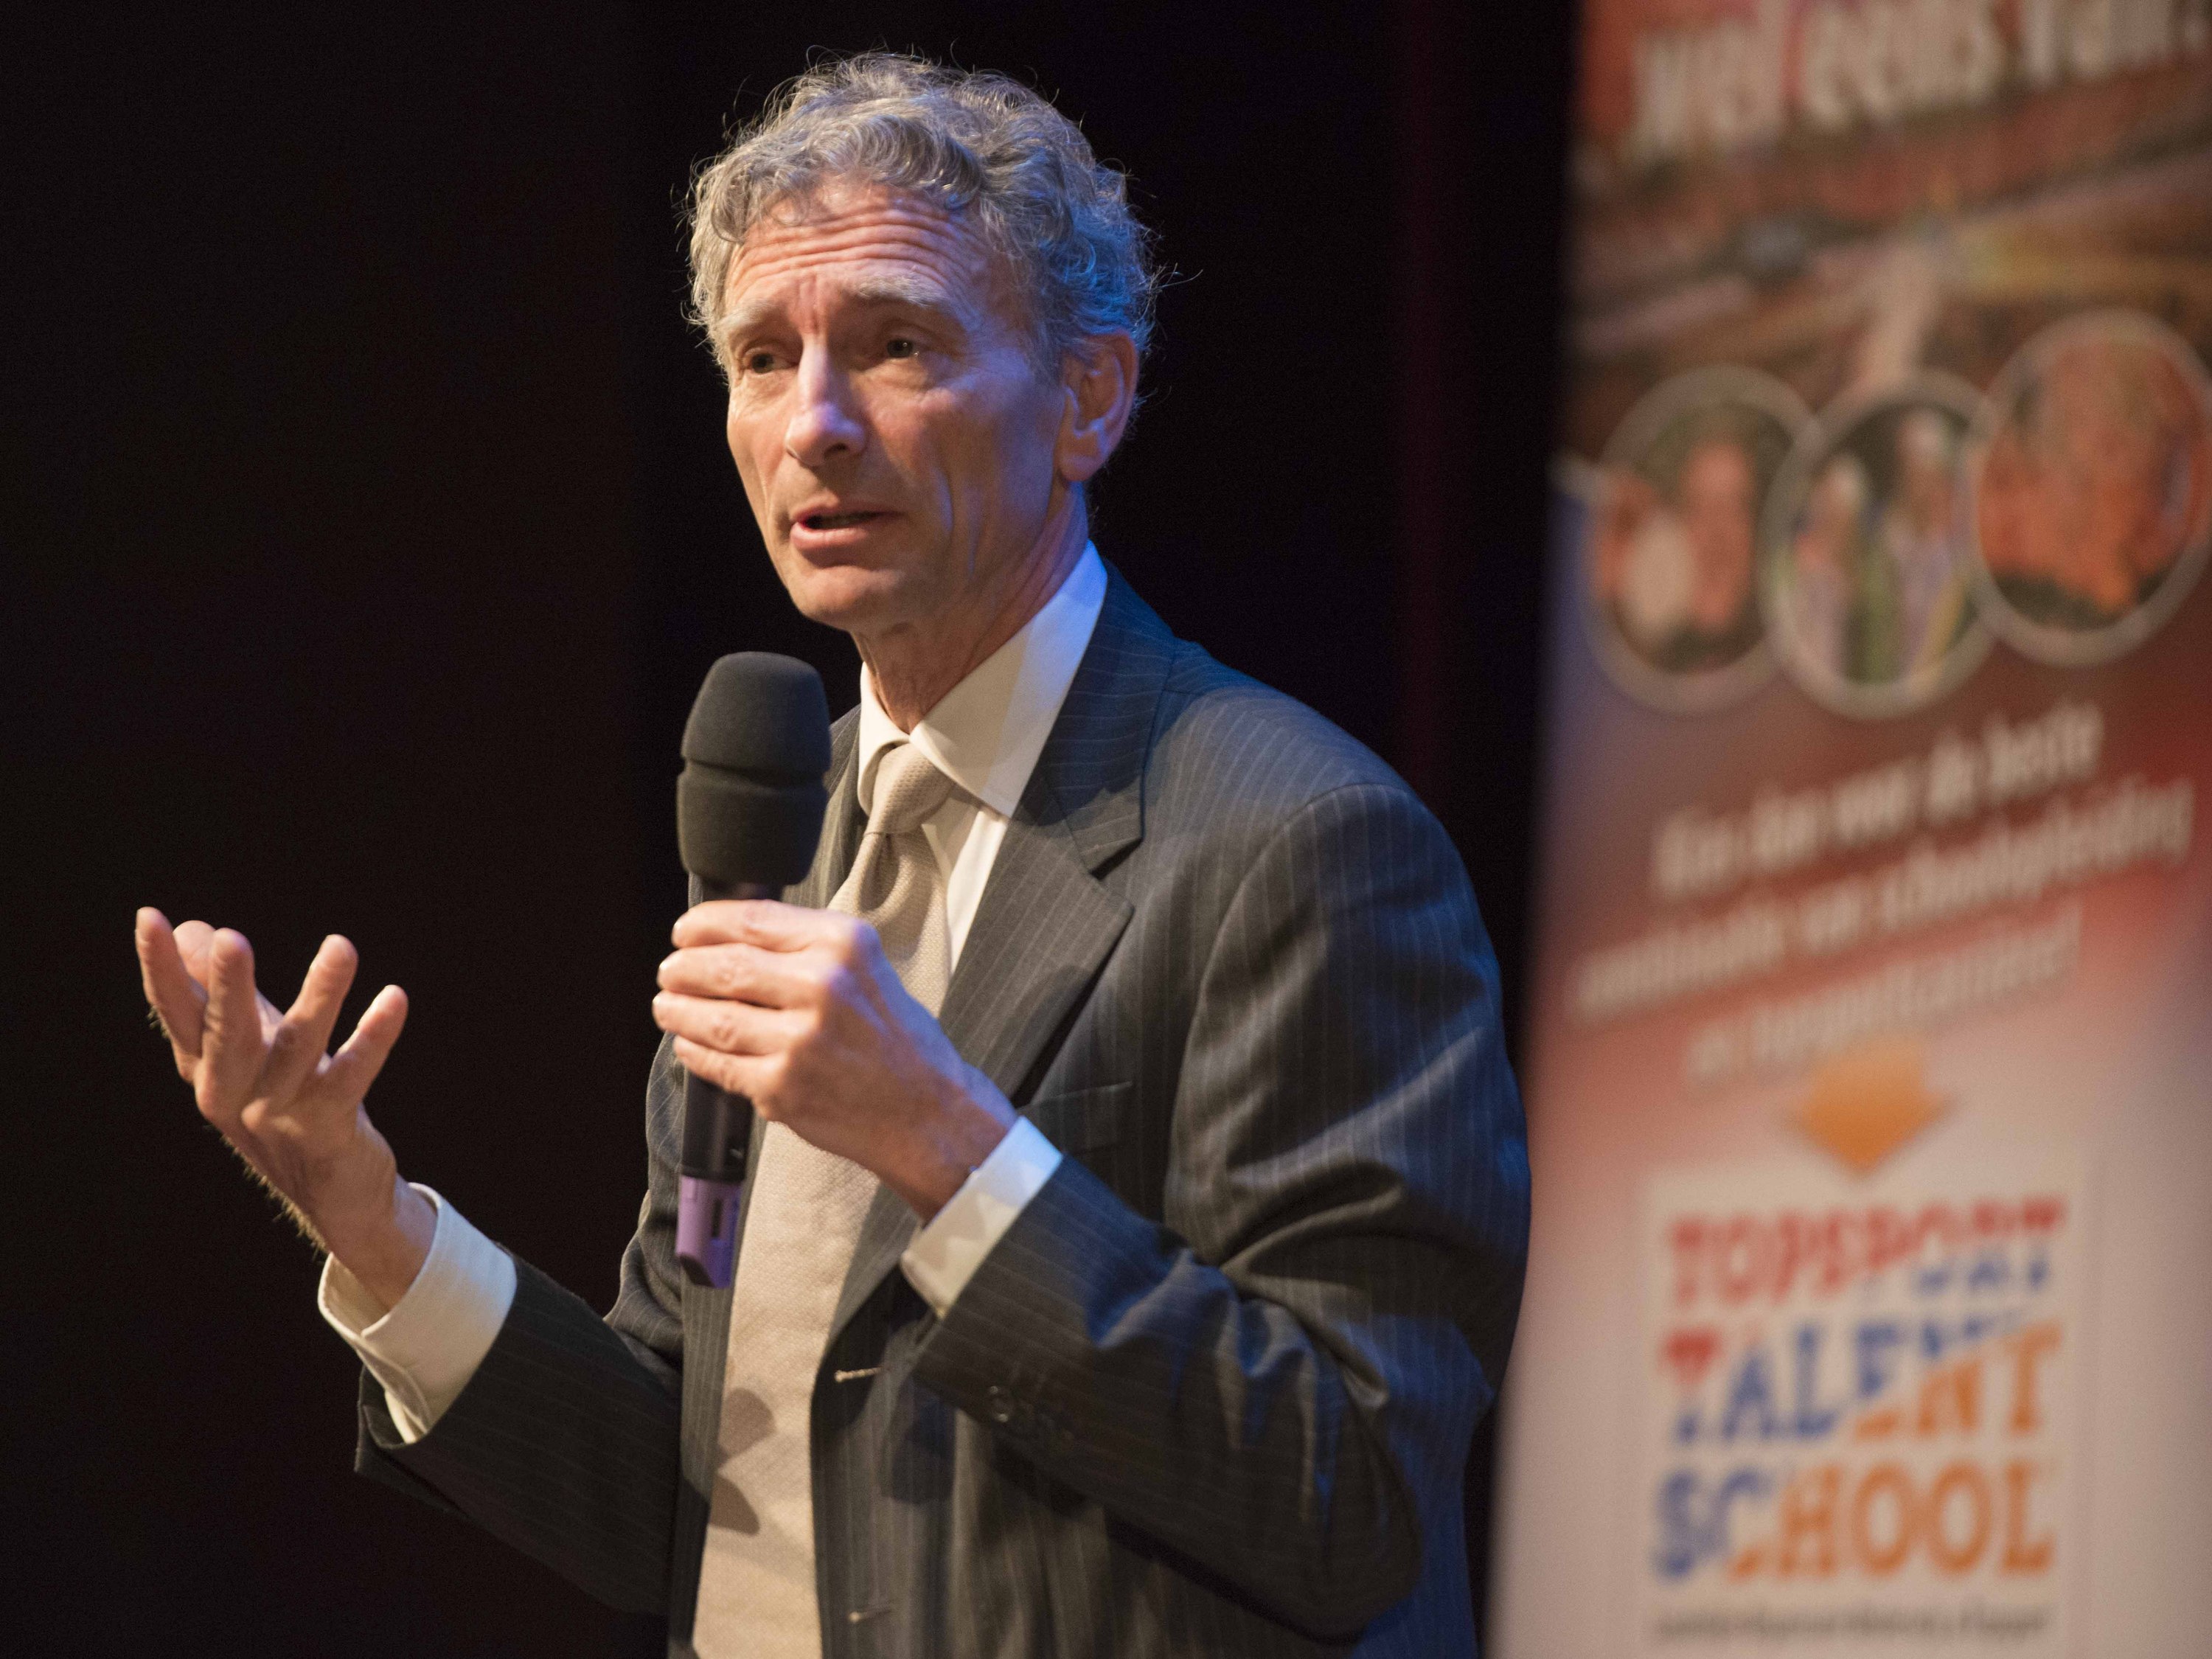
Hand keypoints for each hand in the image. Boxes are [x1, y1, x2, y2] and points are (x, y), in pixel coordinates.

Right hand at [135, 907, 432, 1308]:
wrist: (332, 1193)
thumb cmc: (283, 1103)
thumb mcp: (246, 1049)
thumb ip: (224, 994)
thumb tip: (195, 929)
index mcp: (205, 1069)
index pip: (177, 1013)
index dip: (161, 969)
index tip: (149, 918)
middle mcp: (232, 1094)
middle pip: (225, 1035)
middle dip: (228, 987)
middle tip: (232, 938)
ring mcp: (278, 1115)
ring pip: (298, 1048)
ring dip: (320, 995)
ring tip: (341, 946)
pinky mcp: (326, 1130)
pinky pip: (352, 1077)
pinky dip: (373, 1038)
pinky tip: (394, 998)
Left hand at [653, 901, 1014, 1217]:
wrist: (925, 1111)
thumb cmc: (898, 1041)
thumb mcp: (868, 967)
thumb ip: (808, 945)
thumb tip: (734, 934)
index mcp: (843, 945)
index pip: (751, 920)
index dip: (702, 924)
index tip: (685, 932)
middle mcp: (821, 986)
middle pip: (721, 967)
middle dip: (682, 968)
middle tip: (670, 972)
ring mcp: (798, 1040)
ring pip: (709, 1017)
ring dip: (677, 1010)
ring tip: (668, 1006)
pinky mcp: (780, 1087)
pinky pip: (717, 1062)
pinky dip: (694, 1051)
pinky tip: (690, 1045)